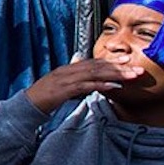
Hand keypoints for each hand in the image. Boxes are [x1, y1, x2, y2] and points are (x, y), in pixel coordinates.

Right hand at [25, 56, 143, 114]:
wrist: (28, 104)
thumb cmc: (44, 96)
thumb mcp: (61, 85)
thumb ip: (74, 80)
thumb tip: (88, 79)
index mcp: (68, 69)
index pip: (93, 62)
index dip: (110, 61)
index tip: (127, 60)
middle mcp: (68, 71)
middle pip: (97, 66)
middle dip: (117, 66)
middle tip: (135, 67)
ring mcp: (65, 79)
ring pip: (94, 74)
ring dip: (114, 74)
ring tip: (130, 76)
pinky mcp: (64, 90)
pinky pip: (85, 86)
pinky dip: (99, 85)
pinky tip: (112, 86)